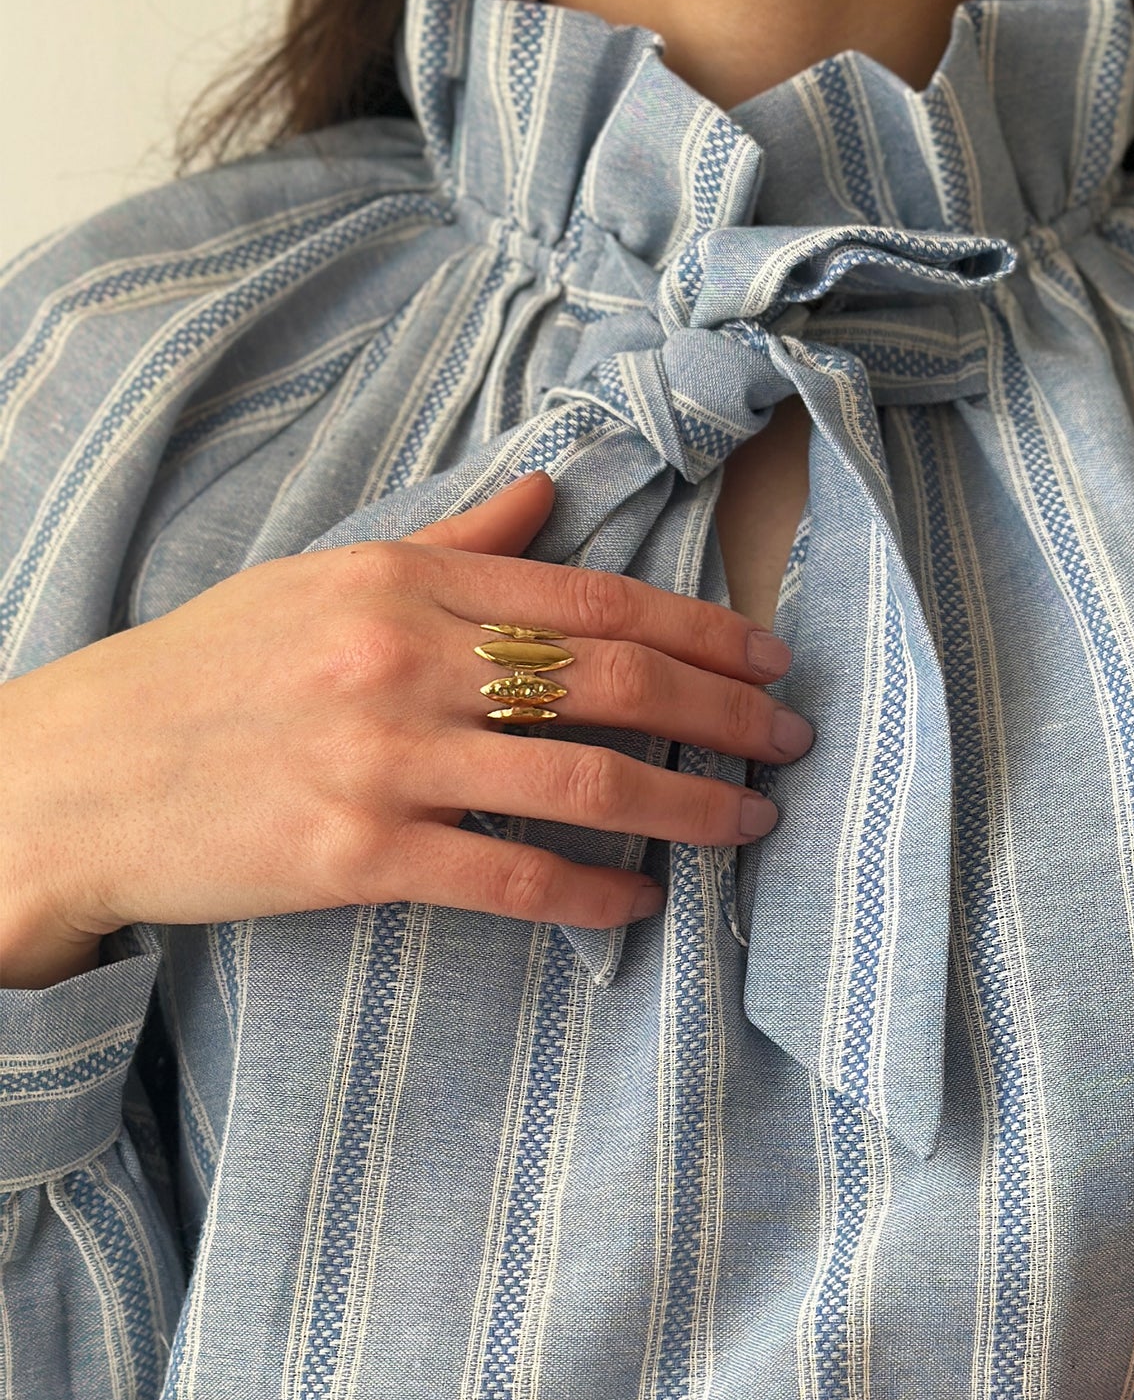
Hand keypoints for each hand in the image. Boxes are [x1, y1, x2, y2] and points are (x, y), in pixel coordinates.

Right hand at [0, 474, 809, 986]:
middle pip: (613, 683)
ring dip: (689, 808)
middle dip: (724, 714)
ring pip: (584, 783)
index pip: (593, 600)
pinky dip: (592, 894)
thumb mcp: (320, 582)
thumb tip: (547, 496)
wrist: (72, 779)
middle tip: (795, 743)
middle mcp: (403, 660)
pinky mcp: (357, 856)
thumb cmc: (204, 676)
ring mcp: (382, 760)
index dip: (703, 631)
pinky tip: (642, 903)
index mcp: (402, 583)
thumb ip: (447, 547)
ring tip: (750, 825)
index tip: (773, 657)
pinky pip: (510, 877)